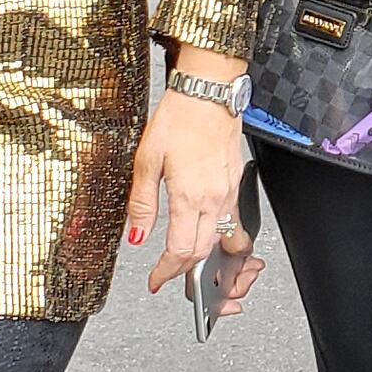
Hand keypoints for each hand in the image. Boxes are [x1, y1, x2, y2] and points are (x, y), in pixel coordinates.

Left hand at [126, 51, 248, 295]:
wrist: (209, 91)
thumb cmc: (180, 118)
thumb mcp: (146, 161)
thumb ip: (141, 204)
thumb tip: (135, 236)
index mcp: (190, 197)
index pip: (180, 251)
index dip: (166, 272)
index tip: (156, 280)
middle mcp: (214, 199)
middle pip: (203, 252)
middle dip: (184, 270)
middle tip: (166, 273)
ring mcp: (229, 192)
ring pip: (220, 239)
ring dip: (204, 255)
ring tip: (186, 260)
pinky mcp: (235, 182)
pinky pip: (230, 220)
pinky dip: (218, 235)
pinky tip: (204, 229)